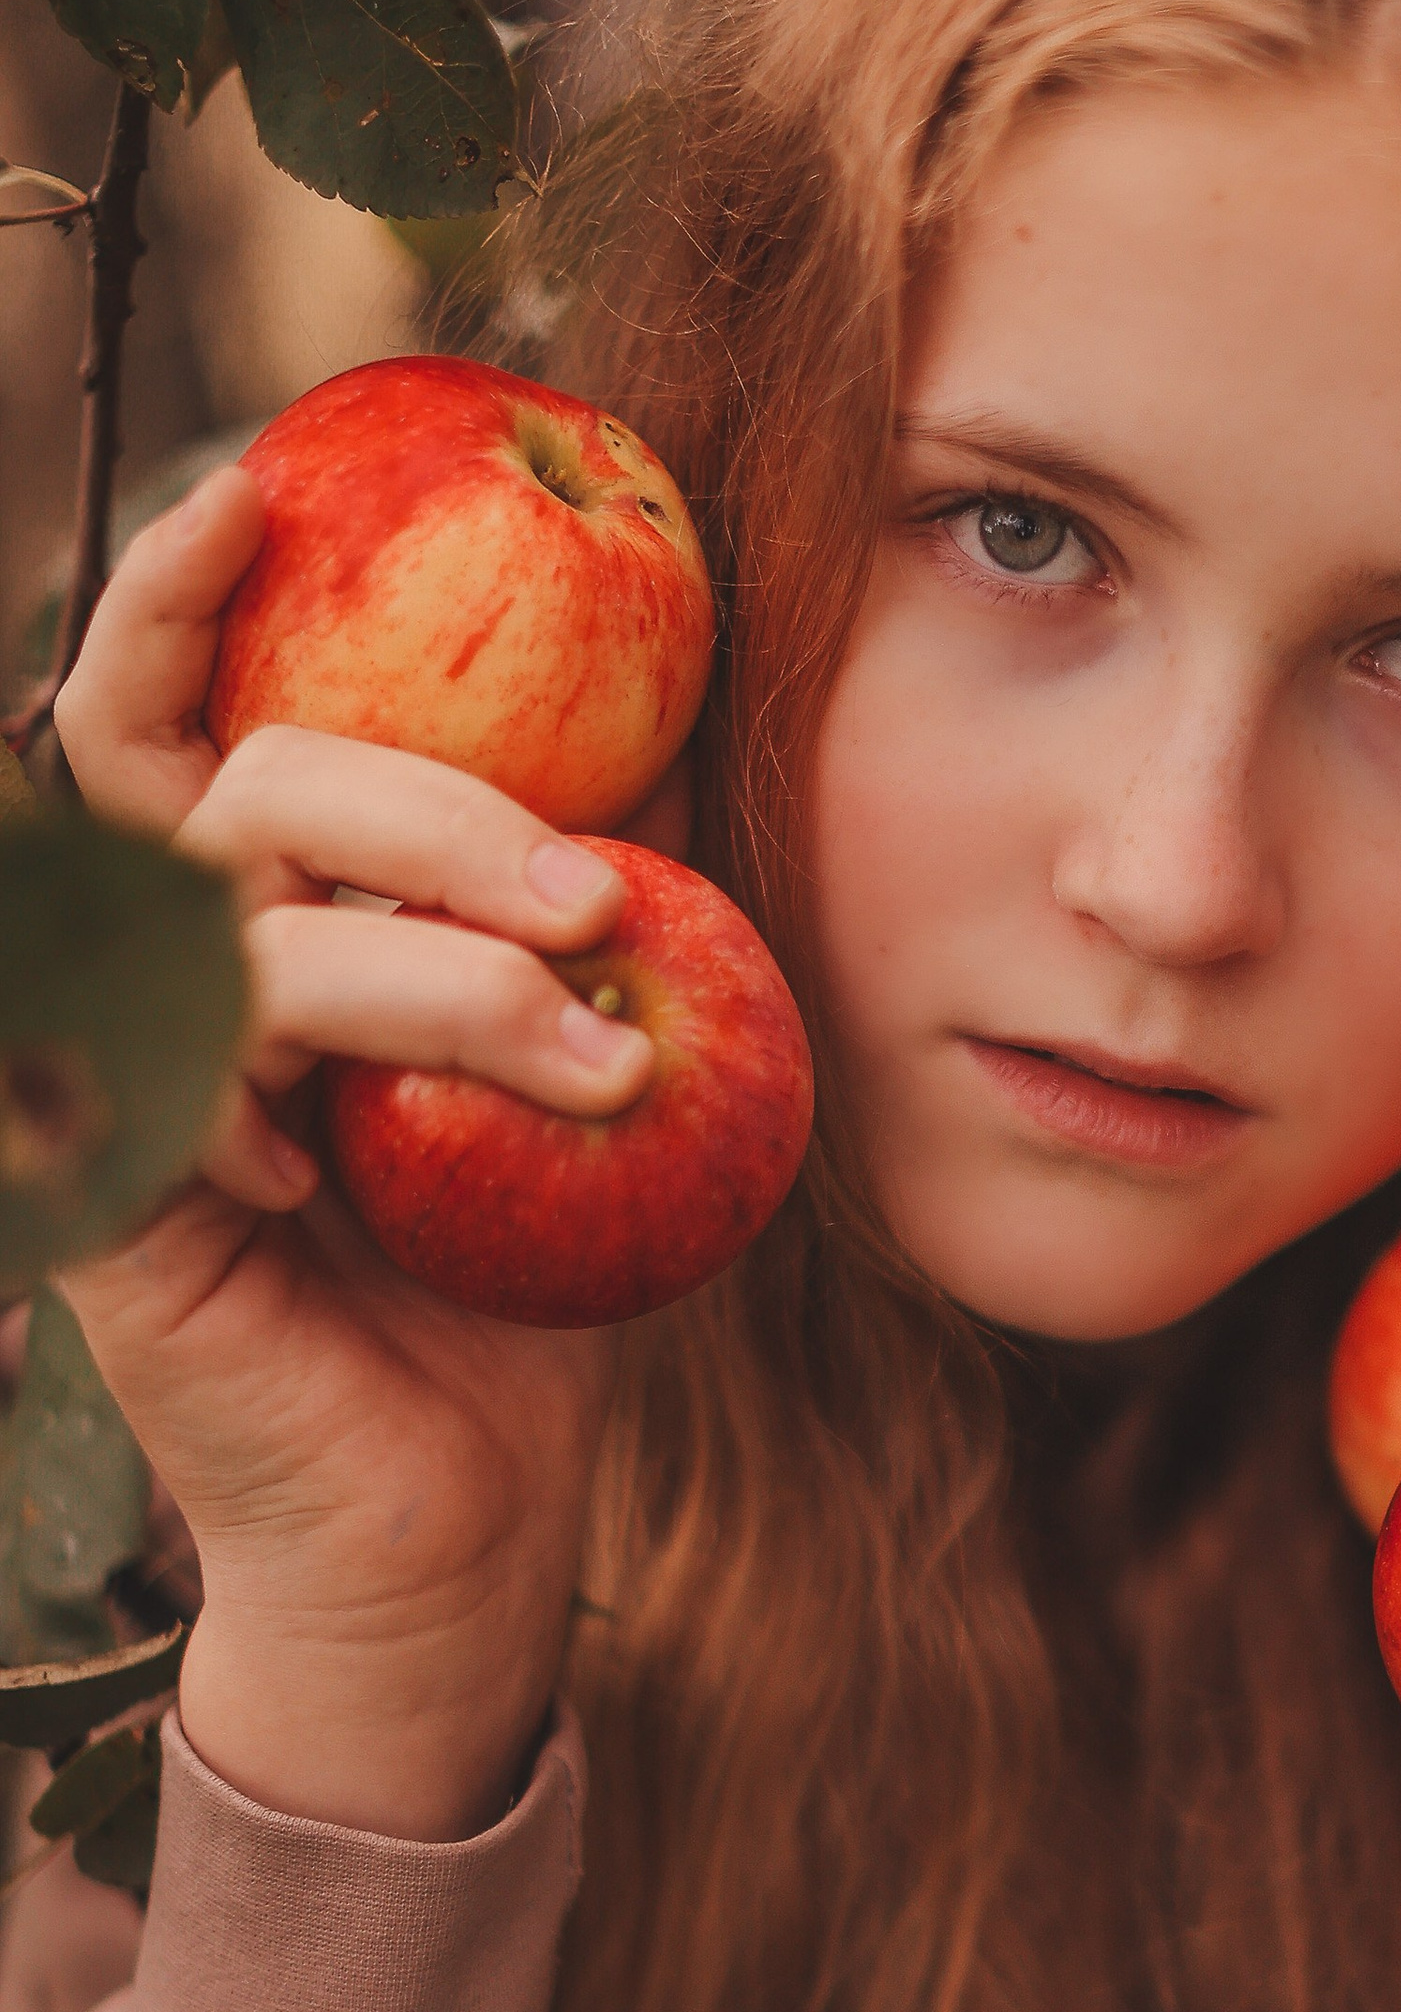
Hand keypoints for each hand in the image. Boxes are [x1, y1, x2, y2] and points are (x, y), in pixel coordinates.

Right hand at [53, 467, 675, 1841]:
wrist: (466, 1521)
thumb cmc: (519, 1286)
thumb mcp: (582, 1060)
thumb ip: (593, 893)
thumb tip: (683, 707)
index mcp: (254, 915)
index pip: (177, 715)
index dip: (175, 591)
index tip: (263, 490)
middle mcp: (161, 972)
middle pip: (244, 784)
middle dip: (438, 808)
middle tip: (597, 898)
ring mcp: (120, 1077)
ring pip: (242, 926)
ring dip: (438, 969)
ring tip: (597, 1061)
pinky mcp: (106, 1198)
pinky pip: (182, 1076)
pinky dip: (304, 1086)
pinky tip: (360, 1170)